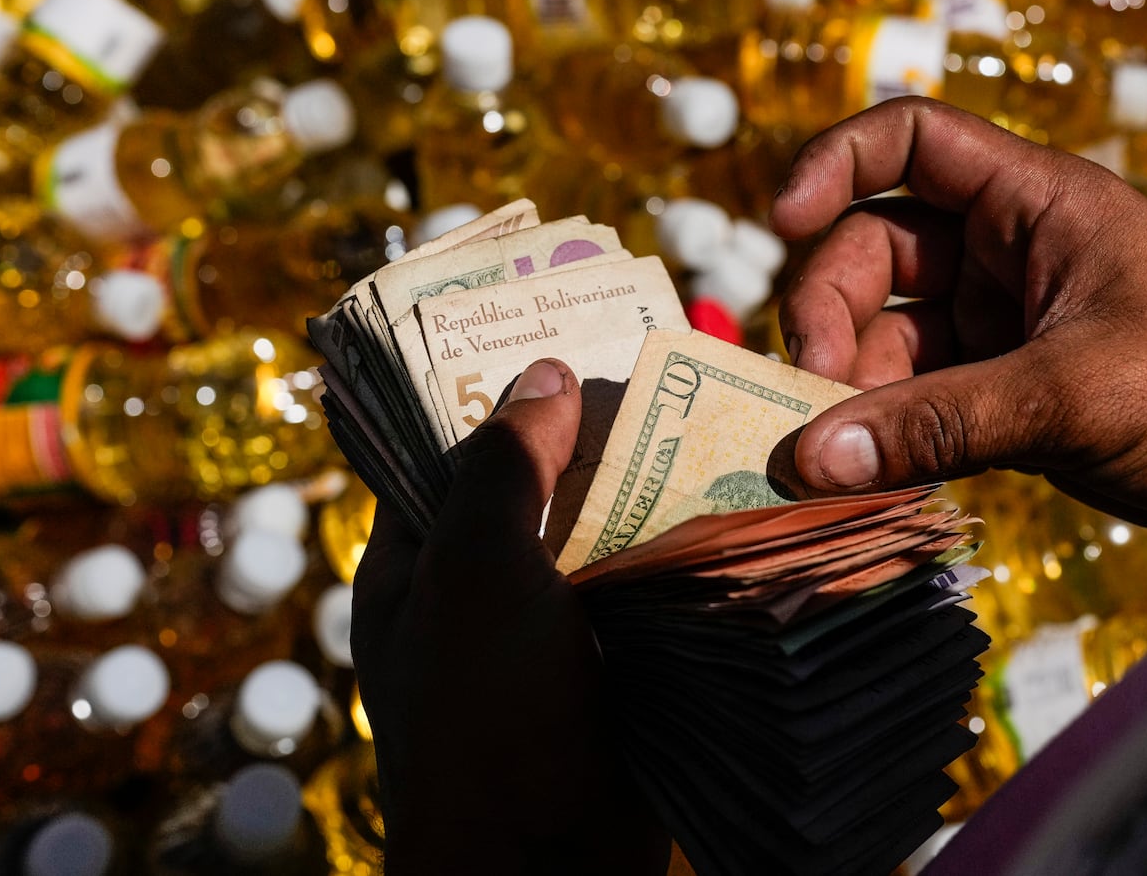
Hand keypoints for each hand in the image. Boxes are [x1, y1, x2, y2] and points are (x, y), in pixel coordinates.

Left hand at [351, 359, 668, 874]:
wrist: (550, 870)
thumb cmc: (485, 715)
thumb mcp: (473, 572)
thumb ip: (500, 467)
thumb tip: (544, 375)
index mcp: (415, 562)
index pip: (442, 446)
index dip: (490, 385)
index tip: (553, 325)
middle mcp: (477, 589)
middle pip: (531, 483)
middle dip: (586, 432)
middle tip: (656, 360)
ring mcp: (548, 629)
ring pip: (596, 531)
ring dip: (643, 487)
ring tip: (708, 411)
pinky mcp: (614, 663)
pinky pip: (643, 586)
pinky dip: (677, 549)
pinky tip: (730, 501)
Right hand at [773, 98, 1146, 542]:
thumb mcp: (1073, 394)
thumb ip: (937, 423)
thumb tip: (811, 459)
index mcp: (1035, 202)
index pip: (911, 139)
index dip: (835, 162)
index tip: (781, 222)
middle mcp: (1008, 251)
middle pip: (873, 249)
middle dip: (830, 312)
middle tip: (812, 390)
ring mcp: (1005, 323)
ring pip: (887, 332)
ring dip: (851, 384)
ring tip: (842, 451)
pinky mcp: (1008, 390)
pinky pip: (918, 394)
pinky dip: (886, 428)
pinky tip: (870, 471)